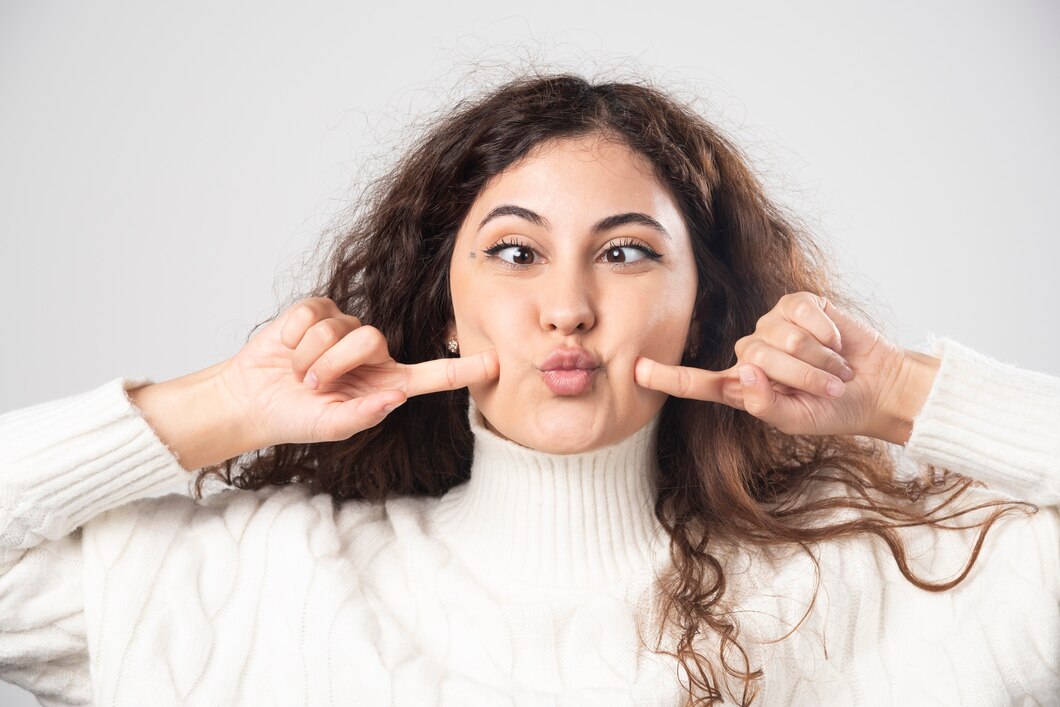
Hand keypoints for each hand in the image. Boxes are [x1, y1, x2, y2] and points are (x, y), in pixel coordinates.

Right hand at [214, 297, 498, 446]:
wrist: (250, 398)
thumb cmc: (295, 417)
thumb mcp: (330, 426)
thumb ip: (364, 414)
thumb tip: (397, 397)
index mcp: (385, 383)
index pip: (432, 375)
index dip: (463, 370)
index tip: (496, 363)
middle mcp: (372, 354)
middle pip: (372, 339)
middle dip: (335, 363)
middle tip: (312, 384)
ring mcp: (345, 329)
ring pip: (340, 327)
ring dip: (310, 354)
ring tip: (298, 372)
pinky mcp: (318, 311)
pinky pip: (314, 312)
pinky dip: (295, 334)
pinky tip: (287, 347)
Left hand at [634, 291, 908, 438]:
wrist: (877, 386)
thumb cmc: (834, 409)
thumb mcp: (798, 420)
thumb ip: (766, 405)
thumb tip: (744, 373)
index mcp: (743, 386)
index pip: (699, 382)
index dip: (669, 376)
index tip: (637, 370)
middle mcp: (751, 354)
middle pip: (753, 355)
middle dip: (798, 374)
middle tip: (827, 386)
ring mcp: (772, 326)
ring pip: (779, 335)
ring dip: (815, 356)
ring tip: (833, 367)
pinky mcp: (797, 305)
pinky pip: (800, 313)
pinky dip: (825, 332)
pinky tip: (836, 341)